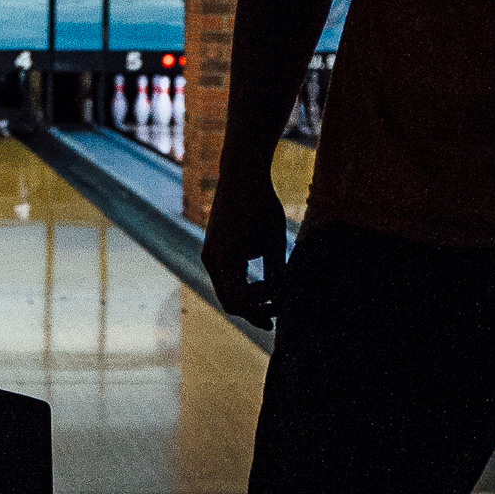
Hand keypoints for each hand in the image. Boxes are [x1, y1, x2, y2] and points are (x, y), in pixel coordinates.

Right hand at [202, 168, 288, 327]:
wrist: (241, 176)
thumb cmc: (261, 205)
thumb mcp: (274, 240)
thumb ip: (277, 271)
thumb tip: (284, 297)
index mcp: (225, 259)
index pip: (239, 301)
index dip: (261, 307)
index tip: (282, 301)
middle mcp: (211, 260)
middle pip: (229, 301)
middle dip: (253, 311)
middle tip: (276, 317)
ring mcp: (210, 255)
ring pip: (227, 291)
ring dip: (249, 299)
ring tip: (273, 303)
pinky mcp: (214, 250)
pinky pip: (226, 278)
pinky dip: (243, 286)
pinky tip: (262, 286)